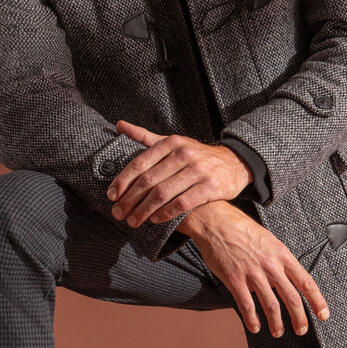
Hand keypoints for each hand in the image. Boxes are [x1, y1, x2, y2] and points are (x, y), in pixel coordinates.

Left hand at [106, 120, 251, 225]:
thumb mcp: (174, 142)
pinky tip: (155, 220)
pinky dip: (165, 214)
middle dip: (130, 200)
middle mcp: (183, 154)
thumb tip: (119, 125)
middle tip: (118, 214)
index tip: (112, 196)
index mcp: (171, 143)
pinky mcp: (209, 187)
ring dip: (144, 210)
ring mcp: (197, 170)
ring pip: (162, 193)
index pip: (140, 163)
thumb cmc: (197, 155)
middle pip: (148, 181)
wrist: (235, 163)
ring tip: (134, 221)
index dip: (123, 181)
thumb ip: (145, 137)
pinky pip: (181, 203)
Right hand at [182, 202, 329, 338]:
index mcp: (282, 254)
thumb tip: (284, 281)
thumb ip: (278, 261)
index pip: (306, 282)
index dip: (317, 301)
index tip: (323, 315)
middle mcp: (271, 265)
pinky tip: (255, 327)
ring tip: (278, 332)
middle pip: (292, 298)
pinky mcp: (234, 279)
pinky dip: (252, 320)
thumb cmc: (242, 229)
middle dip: (300, 318)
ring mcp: (252, 273)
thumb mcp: (269, 240)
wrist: (216, 221)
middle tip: (301, 330)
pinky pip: (247, 305)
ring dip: (277, 323)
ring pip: (271, 305)